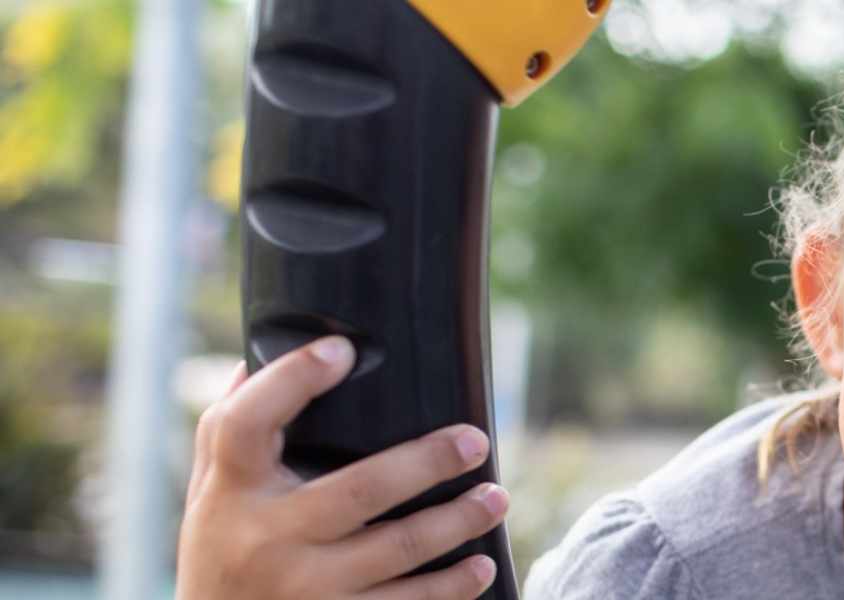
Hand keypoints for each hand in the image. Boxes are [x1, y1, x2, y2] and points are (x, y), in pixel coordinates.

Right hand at [177, 336, 507, 598]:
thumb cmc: (220, 548)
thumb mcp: (212, 489)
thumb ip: (233, 426)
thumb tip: (275, 346)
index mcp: (232, 489)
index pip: (246, 423)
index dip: (293, 379)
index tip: (343, 350)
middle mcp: (266, 538)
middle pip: (361, 488)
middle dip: (429, 462)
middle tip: (476, 440)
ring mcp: (303, 587)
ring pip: (399, 548)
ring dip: (458, 521)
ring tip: (496, 498)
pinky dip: (451, 586)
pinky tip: (481, 565)